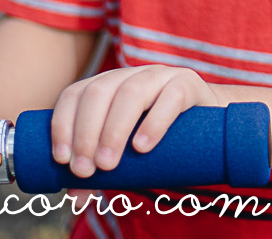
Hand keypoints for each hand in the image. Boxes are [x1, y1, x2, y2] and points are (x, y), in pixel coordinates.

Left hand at [51, 65, 224, 177]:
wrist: (209, 124)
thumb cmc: (158, 138)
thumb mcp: (125, 152)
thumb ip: (101, 169)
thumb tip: (76, 196)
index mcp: (108, 85)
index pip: (75, 94)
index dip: (63, 124)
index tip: (62, 159)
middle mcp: (130, 74)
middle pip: (99, 93)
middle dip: (86, 133)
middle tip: (85, 170)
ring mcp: (160, 76)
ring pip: (131, 92)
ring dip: (114, 130)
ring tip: (108, 164)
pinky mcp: (188, 84)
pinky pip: (171, 97)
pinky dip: (154, 122)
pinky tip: (143, 146)